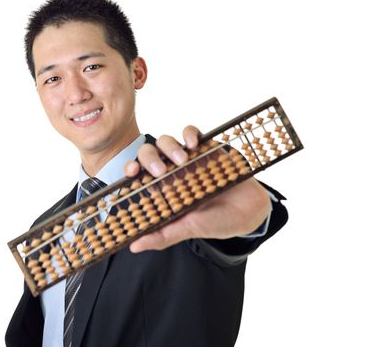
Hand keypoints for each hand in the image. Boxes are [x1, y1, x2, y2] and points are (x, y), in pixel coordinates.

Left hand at [124, 125, 271, 252]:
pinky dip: (189, 134)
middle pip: (147, 154)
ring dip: (168, 147)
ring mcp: (187, 158)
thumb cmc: (215, 222)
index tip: (131, 173)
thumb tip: (133, 246)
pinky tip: (194, 145)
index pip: (137, 175)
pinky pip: (191, 132)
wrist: (249, 211)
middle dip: (148, 159)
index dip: (129, 170)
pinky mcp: (205, 147)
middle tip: (160, 171)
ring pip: (165, 141)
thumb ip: (162, 235)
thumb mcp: (188, 229)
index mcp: (161, 190)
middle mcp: (170, 172)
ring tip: (182, 160)